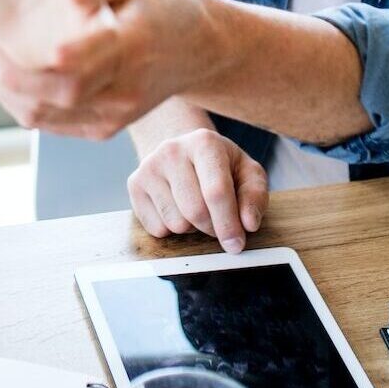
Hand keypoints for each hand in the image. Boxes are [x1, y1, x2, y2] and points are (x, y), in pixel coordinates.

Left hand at [0, 0, 218, 139]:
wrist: (202, 49)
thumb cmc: (162, 3)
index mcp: (132, 47)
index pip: (70, 67)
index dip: (24, 62)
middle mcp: (125, 90)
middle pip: (52, 96)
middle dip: (5, 76)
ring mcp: (116, 115)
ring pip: (46, 115)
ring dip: (6, 90)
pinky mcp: (108, 127)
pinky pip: (54, 122)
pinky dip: (23, 101)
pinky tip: (4, 76)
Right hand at [127, 129, 267, 253]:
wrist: (184, 152)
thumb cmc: (221, 166)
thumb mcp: (247, 173)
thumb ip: (254, 196)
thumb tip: (248, 223)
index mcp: (205, 142)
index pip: (216, 192)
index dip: (228, 224)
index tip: (236, 245)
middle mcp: (172, 150)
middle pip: (195, 211)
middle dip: (212, 228)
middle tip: (219, 224)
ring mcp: (149, 166)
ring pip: (175, 223)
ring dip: (192, 228)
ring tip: (197, 209)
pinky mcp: (134, 184)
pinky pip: (156, 228)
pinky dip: (172, 230)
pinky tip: (178, 210)